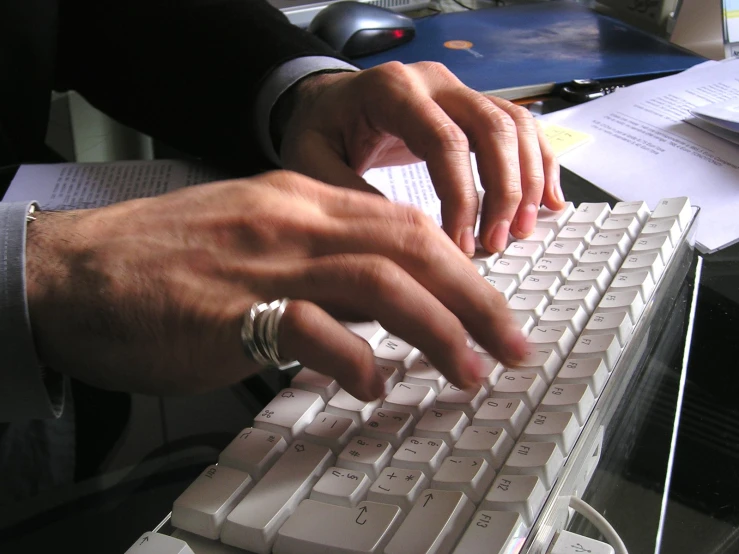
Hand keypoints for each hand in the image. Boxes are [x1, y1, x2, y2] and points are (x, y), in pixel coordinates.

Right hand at [26, 171, 524, 399]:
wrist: (76, 271)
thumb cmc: (164, 259)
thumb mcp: (254, 237)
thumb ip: (317, 259)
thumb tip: (379, 306)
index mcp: (299, 201)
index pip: (403, 223)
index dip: (461, 265)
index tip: (490, 304)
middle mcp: (291, 223)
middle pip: (410, 247)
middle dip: (474, 297)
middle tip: (511, 342)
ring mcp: (262, 265)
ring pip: (379, 283)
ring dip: (438, 329)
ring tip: (469, 372)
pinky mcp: (229, 313)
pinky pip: (311, 330)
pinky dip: (354, 359)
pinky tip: (373, 384)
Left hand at [278, 62, 564, 254]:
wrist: (326, 105)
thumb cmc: (318, 132)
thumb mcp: (310, 163)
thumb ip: (348, 194)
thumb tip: (404, 239)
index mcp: (393, 90)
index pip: (445, 141)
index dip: (461, 198)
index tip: (461, 247)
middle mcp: (435, 82)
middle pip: (493, 129)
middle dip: (504, 192)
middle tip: (497, 243)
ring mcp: (459, 91)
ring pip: (516, 126)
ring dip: (528, 181)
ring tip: (522, 230)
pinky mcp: (472, 108)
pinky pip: (521, 127)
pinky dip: (541, 164)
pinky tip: (548, 201)